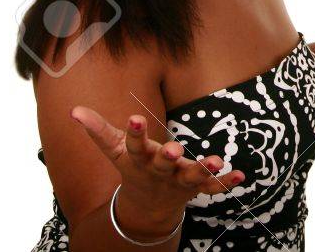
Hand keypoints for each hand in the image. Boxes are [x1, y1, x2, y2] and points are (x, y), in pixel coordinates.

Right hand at [71, 106, 243, 237]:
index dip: (134, 133)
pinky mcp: (196, 187)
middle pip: (163, 164)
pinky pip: (212, 187)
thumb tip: (74, 110)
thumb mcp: (115, 150)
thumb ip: (98, 130)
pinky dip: (225, 183)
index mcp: (139, 159)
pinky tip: (240, 175)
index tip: (134, 119)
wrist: (148, 205)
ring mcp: (179, 180)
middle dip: (168, 157)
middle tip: (174, 150)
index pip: (134, 145)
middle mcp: (159, 171)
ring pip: (191, 176)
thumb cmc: (134, 167)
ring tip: (216, 161)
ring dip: (203, 169)